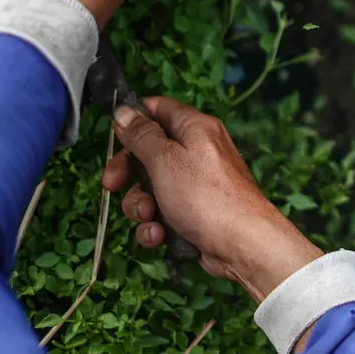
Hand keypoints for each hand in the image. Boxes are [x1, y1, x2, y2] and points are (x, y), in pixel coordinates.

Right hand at [101, 96, 322, 302]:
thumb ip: (141, 135)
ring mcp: (196, 185)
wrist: (242, 244)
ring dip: (140, 205)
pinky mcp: (194, 213)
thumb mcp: (165, 159)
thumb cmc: (208, 197)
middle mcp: (198, 153)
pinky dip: (156, 226)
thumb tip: (125, 112)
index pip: (158, 109)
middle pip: (148, 153)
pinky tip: (159, 235)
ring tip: (149, 216)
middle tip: (112, 184)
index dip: (133, 119)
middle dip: (128, 173)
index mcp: (195, 129)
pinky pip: (163, 214)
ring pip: (151, 188)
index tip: (115, 137)